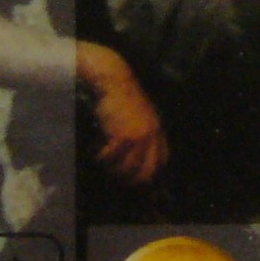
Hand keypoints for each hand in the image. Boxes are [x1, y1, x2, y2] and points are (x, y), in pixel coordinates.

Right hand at [79, 45, 166, 183]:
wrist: (115, 81)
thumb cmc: (122, 97)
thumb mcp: (139, 114)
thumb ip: (141, 130)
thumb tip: (135, 153)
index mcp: (157, 129)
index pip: (162, 158)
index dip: (152, 171)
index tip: (139, 178)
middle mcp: (151, 135)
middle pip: (147, 169)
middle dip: (133, 179)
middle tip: (120, 179)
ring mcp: (139, 136)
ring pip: (127, 167)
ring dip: (113, 168)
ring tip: (105, 163)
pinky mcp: (123, 136)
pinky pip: (111, 157)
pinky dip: (102, 157)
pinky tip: (97, 152)